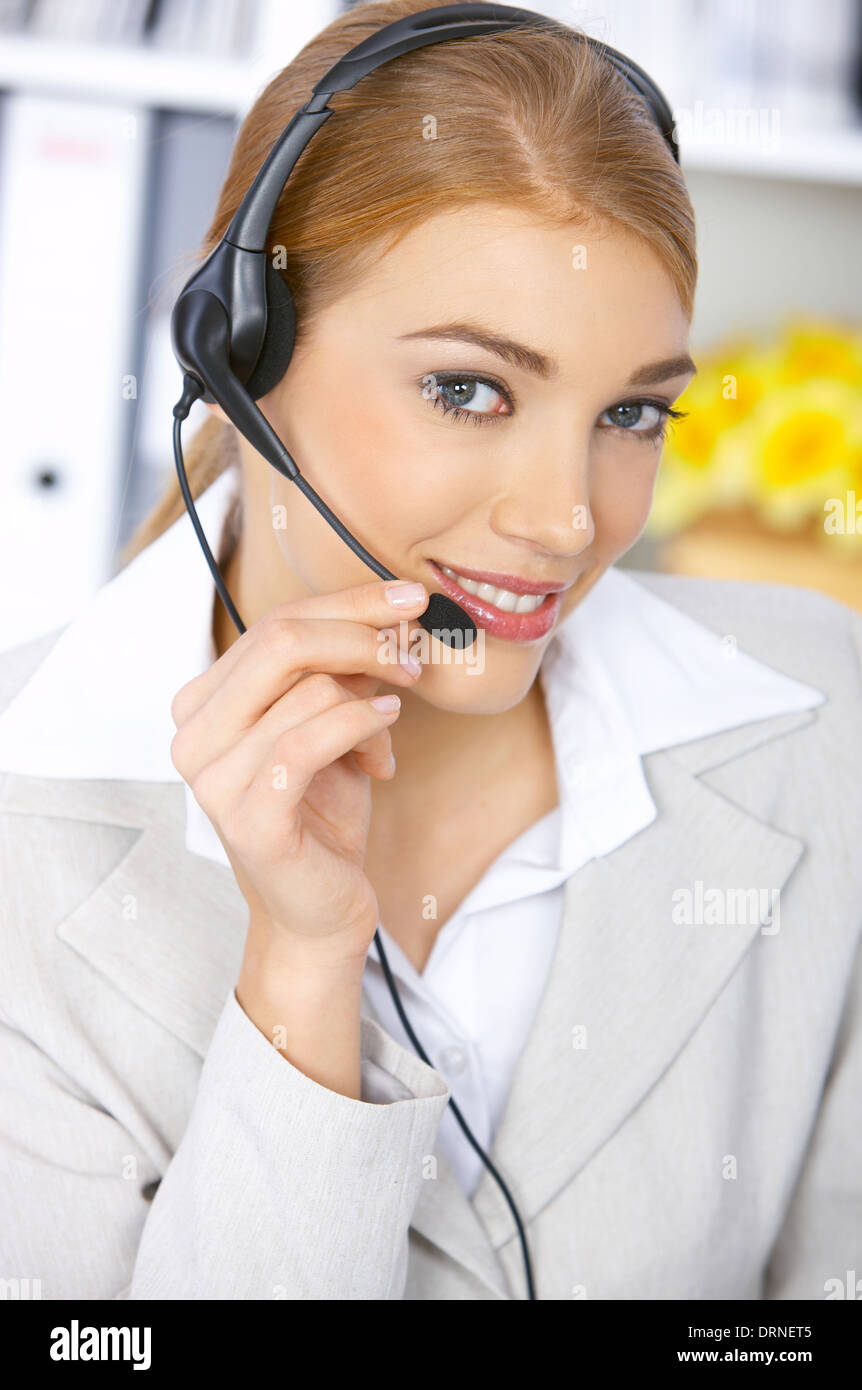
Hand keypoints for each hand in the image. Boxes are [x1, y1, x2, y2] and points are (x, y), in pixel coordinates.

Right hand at [169, 578, 427, 967]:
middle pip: (281, 640)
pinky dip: (361, 727)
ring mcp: (213, 780)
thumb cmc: (323, 815)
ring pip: (307, 690)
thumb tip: (388, 614)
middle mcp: (192, 736)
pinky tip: (386, 738)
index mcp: (202, 705)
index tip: (408, 599)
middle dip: (361, 632)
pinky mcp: (248, 819)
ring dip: (371, 699)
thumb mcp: (330, 727)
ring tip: (391, 725)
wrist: (318, 913)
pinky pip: (309, 742)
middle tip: (414, 645)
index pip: (272, 624)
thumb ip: (339, 673)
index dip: (347, 604)